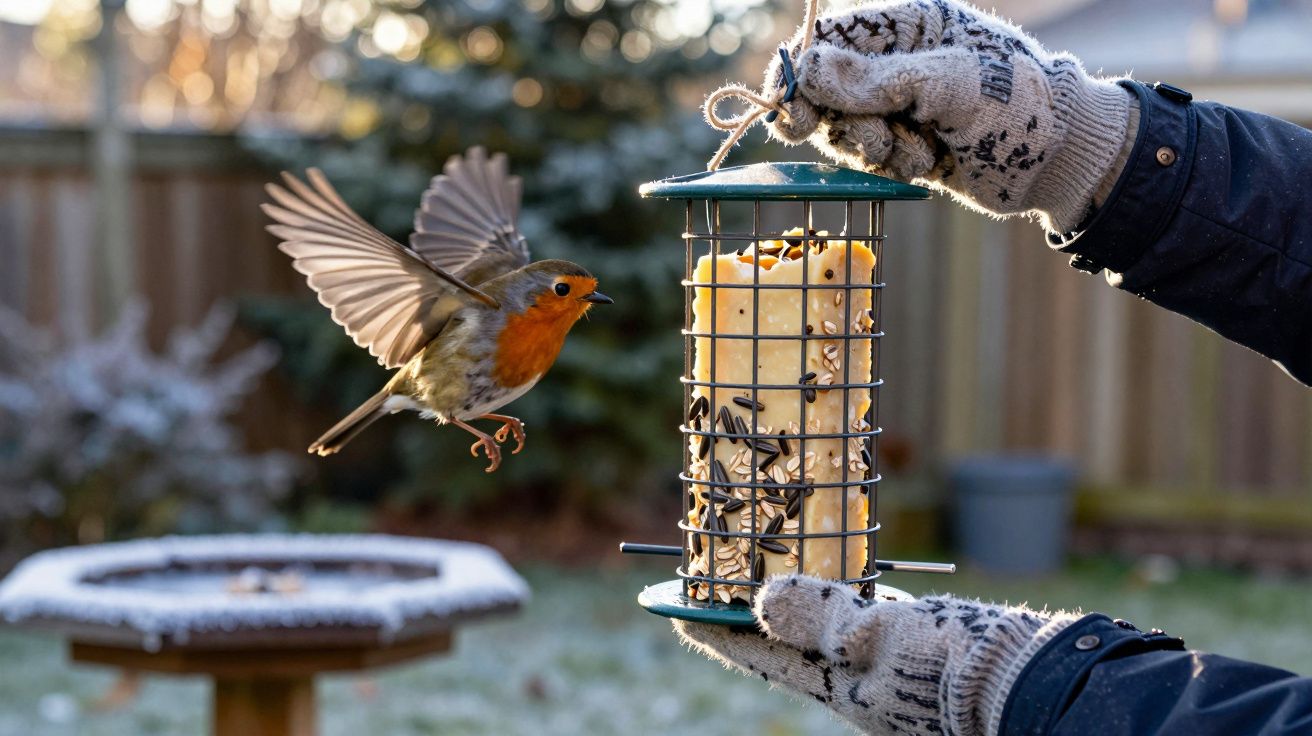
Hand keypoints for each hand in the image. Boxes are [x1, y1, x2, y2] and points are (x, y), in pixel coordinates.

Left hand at [675, 575, 1076, 735]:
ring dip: (791, 601)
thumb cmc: (956, 664)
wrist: (1034, 685)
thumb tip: (761, 598)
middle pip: (781, 640)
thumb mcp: (880, 635)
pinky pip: (860, 621)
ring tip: (766, 570)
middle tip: (716, 580)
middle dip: (746, 611)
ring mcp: (885, 669)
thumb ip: (819, 615)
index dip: (709, 623)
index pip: (752, 650)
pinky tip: (842, 577)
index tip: (669, 601)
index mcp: (832, 683)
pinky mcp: (917, 653)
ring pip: (821, 629)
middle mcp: (851, 680)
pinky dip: (839, 597)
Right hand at [762, 0, 1135, 233]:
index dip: (801, 70)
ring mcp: (902, 106)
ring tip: (909, 147)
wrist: (1060, 159)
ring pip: (844, 128)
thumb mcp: (945, 83)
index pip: (832, 36)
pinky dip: (891, 165)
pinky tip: (928, 162)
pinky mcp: (907, 146)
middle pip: (826, 87)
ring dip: (868, 145)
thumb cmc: (1015, 103)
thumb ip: (874, 79)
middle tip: (843, 134)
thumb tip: (806, 70)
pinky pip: (870, 158)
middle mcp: (898, 63)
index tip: (790, 106)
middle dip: (831, 116)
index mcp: (909, 25)